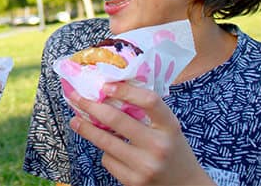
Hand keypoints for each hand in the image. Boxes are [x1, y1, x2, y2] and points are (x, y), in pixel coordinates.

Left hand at [67, 82, 214, 185]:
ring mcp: (145, 165)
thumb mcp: (166, 127)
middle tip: (76, 97)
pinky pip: (108, 160)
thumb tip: (108, 90)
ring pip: (105, 141)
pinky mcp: (133, 181)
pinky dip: (105, 152)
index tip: (105, 85)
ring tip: (75, 121)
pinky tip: (112, 151)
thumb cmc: (171, 149)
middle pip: (116, 119)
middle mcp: (158, 146)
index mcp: (170, 127)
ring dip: (86, 129)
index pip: (149, 101)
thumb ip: (145, 111)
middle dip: (90, 106)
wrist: (185, 185)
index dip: (124, 90)